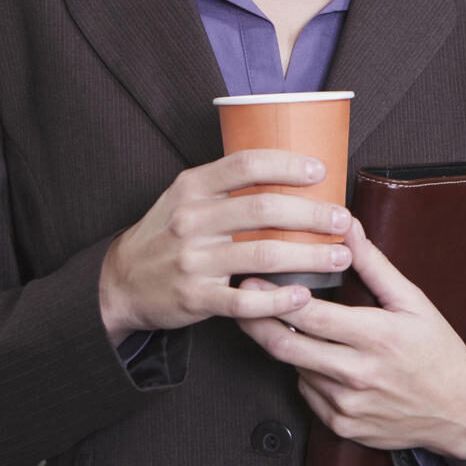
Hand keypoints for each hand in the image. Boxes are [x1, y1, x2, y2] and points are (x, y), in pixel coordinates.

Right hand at [99, 149, 352, 342]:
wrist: (122, 281)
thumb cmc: (166, 233)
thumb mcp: (185, 196)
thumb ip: (225, 184)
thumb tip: (287, 169)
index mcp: (192, 186)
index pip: (246, 164)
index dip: (287, 164)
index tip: (321, 171)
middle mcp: (192, 219)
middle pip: (263, 209)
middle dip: (311, 214)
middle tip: (343, 219)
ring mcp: (193, 260)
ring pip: (262, 255)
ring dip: (308, 256)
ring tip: (339, 255)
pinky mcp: (195, 297)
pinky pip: (244, 301)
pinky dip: (278, 299)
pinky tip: (303, 296)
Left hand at [235, 215, 465, 461]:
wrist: (459, 413)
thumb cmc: (437, 350)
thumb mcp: (412, 300)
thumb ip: (372, 263)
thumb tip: (345, 223)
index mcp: (375, 336)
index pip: (310, 315)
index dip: (275, 295)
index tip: (252, 277)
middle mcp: (357, 374)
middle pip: (287, 346)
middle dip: (256, 321)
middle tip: (240, 299)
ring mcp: (347, 404)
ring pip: (294, 368)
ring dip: (284, 345)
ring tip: (280, 322)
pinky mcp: (342, 425)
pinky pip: (307, 393)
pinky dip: (305, 372)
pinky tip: (317, 357)